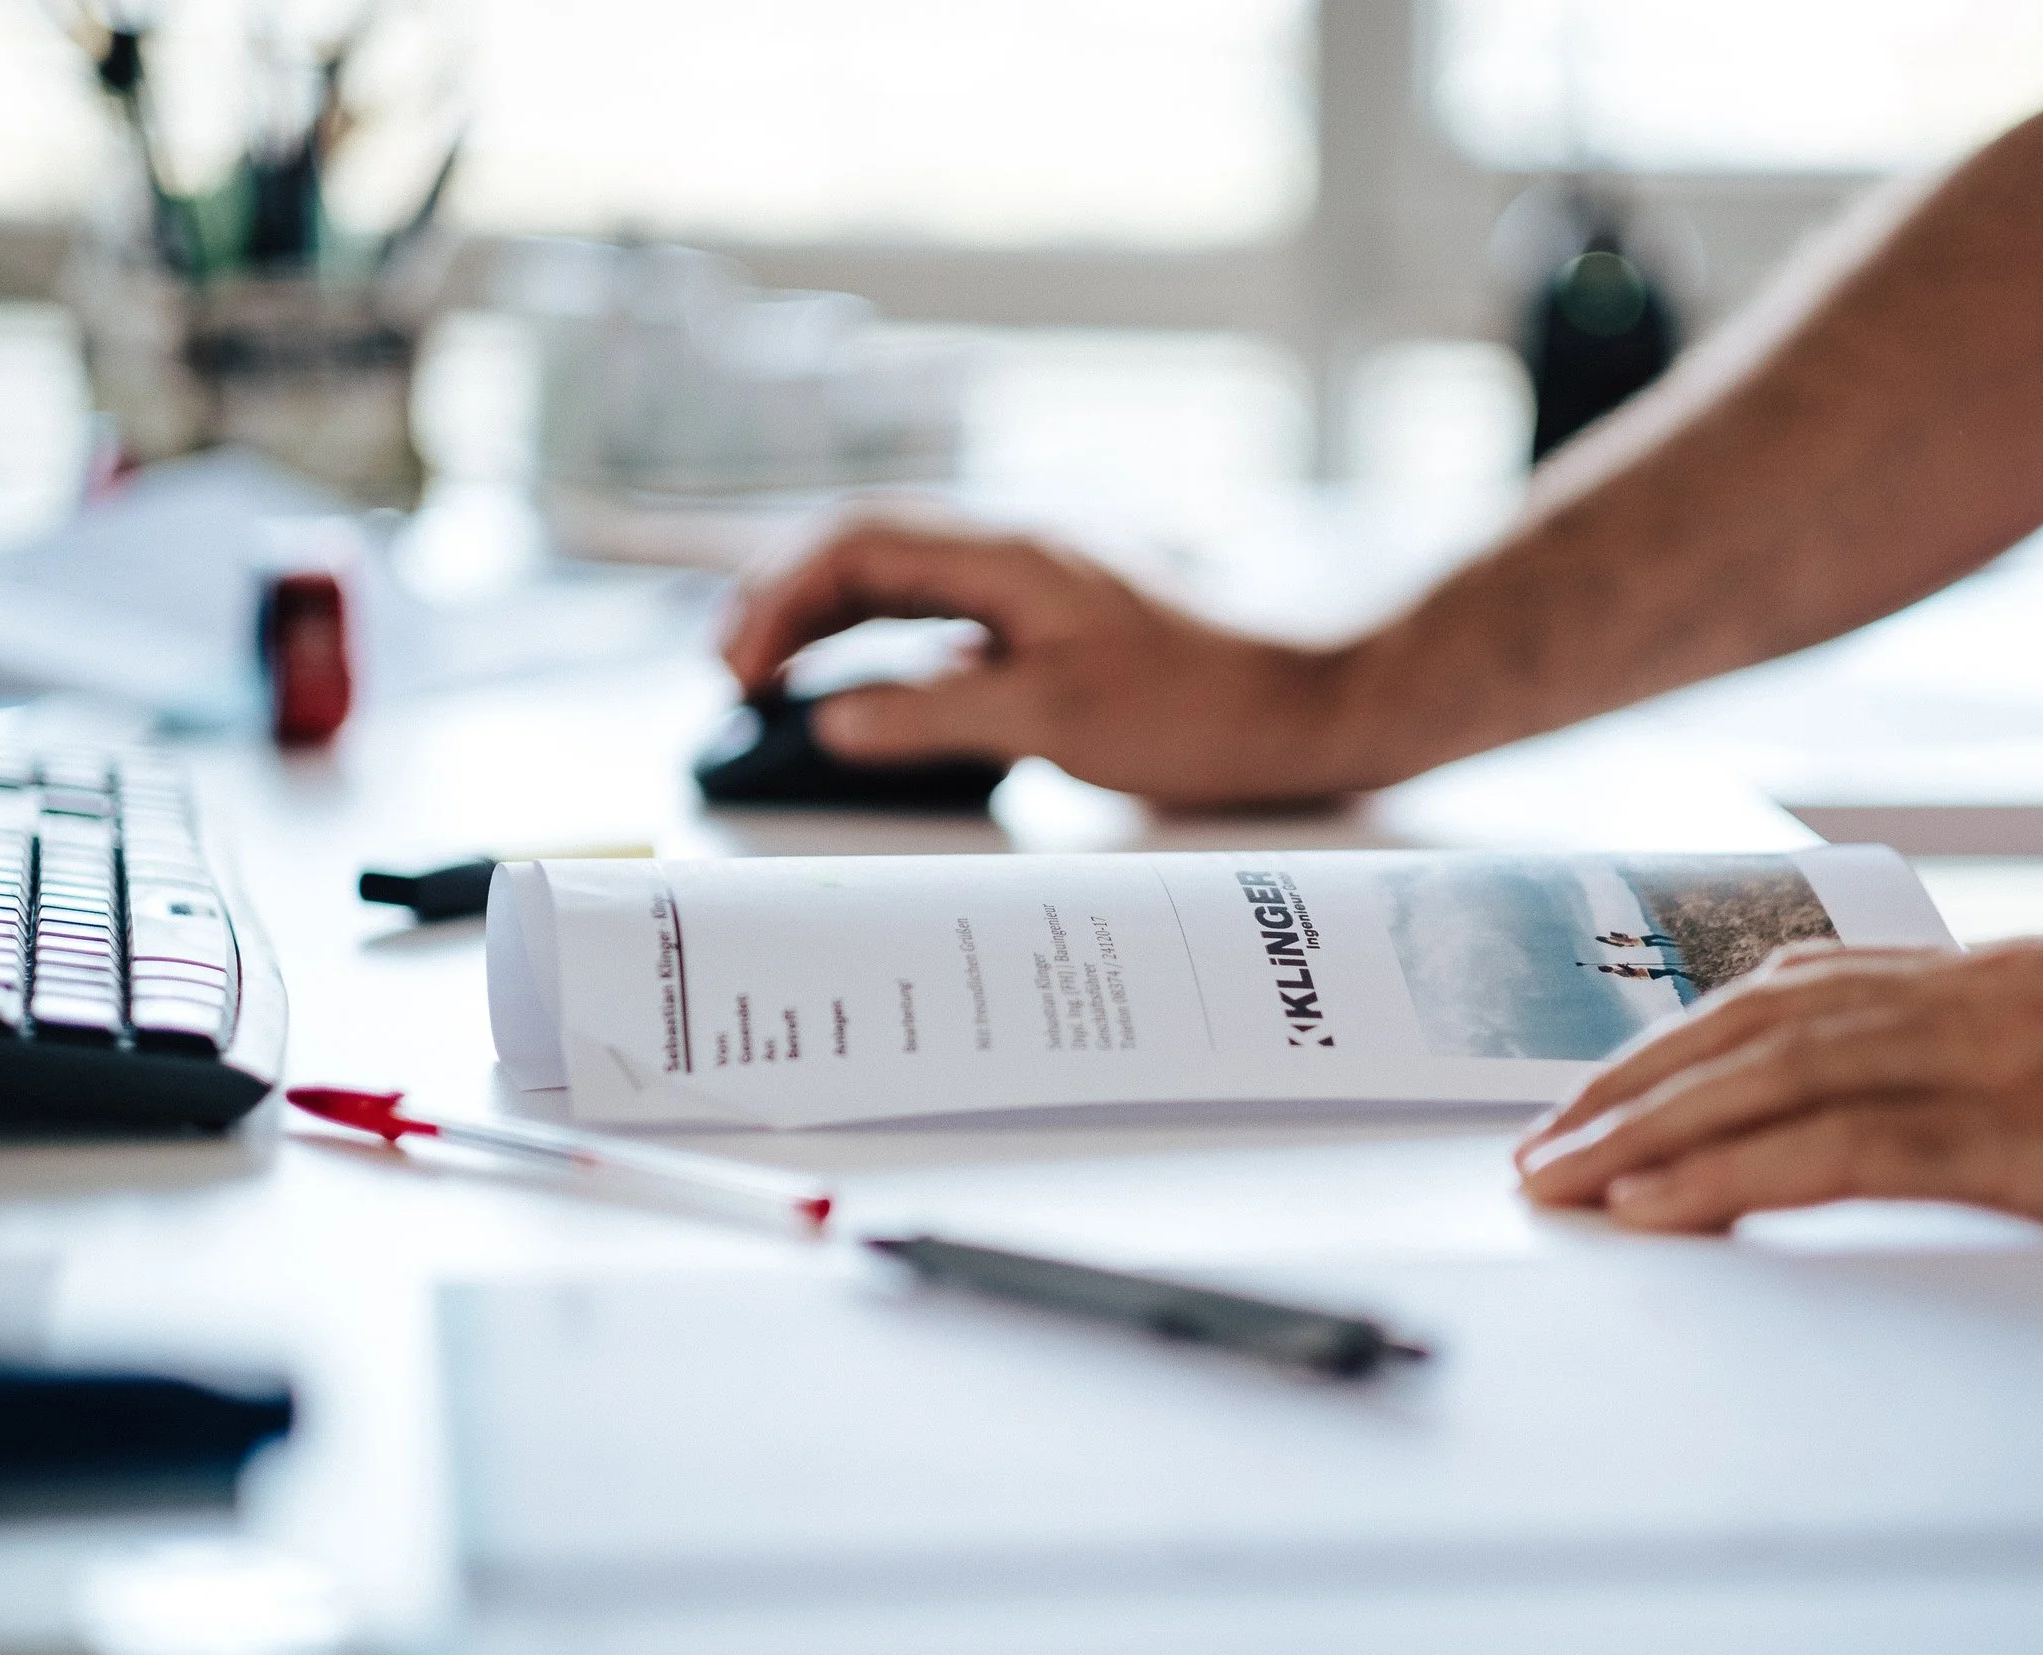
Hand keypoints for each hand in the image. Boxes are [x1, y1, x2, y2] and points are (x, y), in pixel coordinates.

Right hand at [719, 516, 1390, 807]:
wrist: (1309, 704)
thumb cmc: (1200, 708)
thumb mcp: (1054, 721)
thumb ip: (934, 714)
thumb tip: (834, 716)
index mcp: (1007, 555)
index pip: (857, 545)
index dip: (779, 598)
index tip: (739, 669)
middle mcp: (1014, 555)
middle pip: (867, 554)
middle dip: (787, 604)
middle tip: (733, 677)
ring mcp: (1034, 587)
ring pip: (902, 585)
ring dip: (831, 625)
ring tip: (774, 683)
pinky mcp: (1054, 625)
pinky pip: (945, 620)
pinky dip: (887, 650)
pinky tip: (870, 693)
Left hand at [1513, 938, 2042, 1272]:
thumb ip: (1996, 1076)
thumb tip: (1891, 1127)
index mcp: (1996, 976)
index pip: (1796, 990)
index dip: (1681, 1039)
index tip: (1604, 1089)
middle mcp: (1983, 993)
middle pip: (1757, 1025)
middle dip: (1633, 1086)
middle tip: (1540, 1147)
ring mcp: (2008, 1052)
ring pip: (1778, 1076)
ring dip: (1648, 1132)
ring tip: (1561, 1180)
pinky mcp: (2040, 1130)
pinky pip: (1848, 1150)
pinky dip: (1735, 1176)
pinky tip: (1661, 1208)